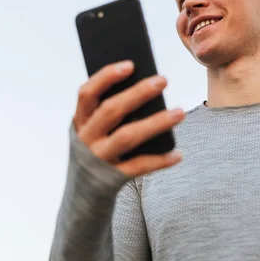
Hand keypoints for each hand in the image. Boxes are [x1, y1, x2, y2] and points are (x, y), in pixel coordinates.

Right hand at [72, 60, 184, 177]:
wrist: (83, 196)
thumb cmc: (97, 150)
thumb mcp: (94, 130)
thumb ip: (111, 111)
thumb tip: (147, 86)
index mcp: (80, 120)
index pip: (87, 93)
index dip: (106, 77)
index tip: (130, 65)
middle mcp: (86, 138)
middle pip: (111, 111)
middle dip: (138, 93)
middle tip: (163, 79)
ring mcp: (98, 159)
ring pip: (128, 137)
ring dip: (156, 123)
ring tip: (180, 112)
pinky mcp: (112, 179)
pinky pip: (139, 166)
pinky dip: (160, 160)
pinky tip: (177, 154)